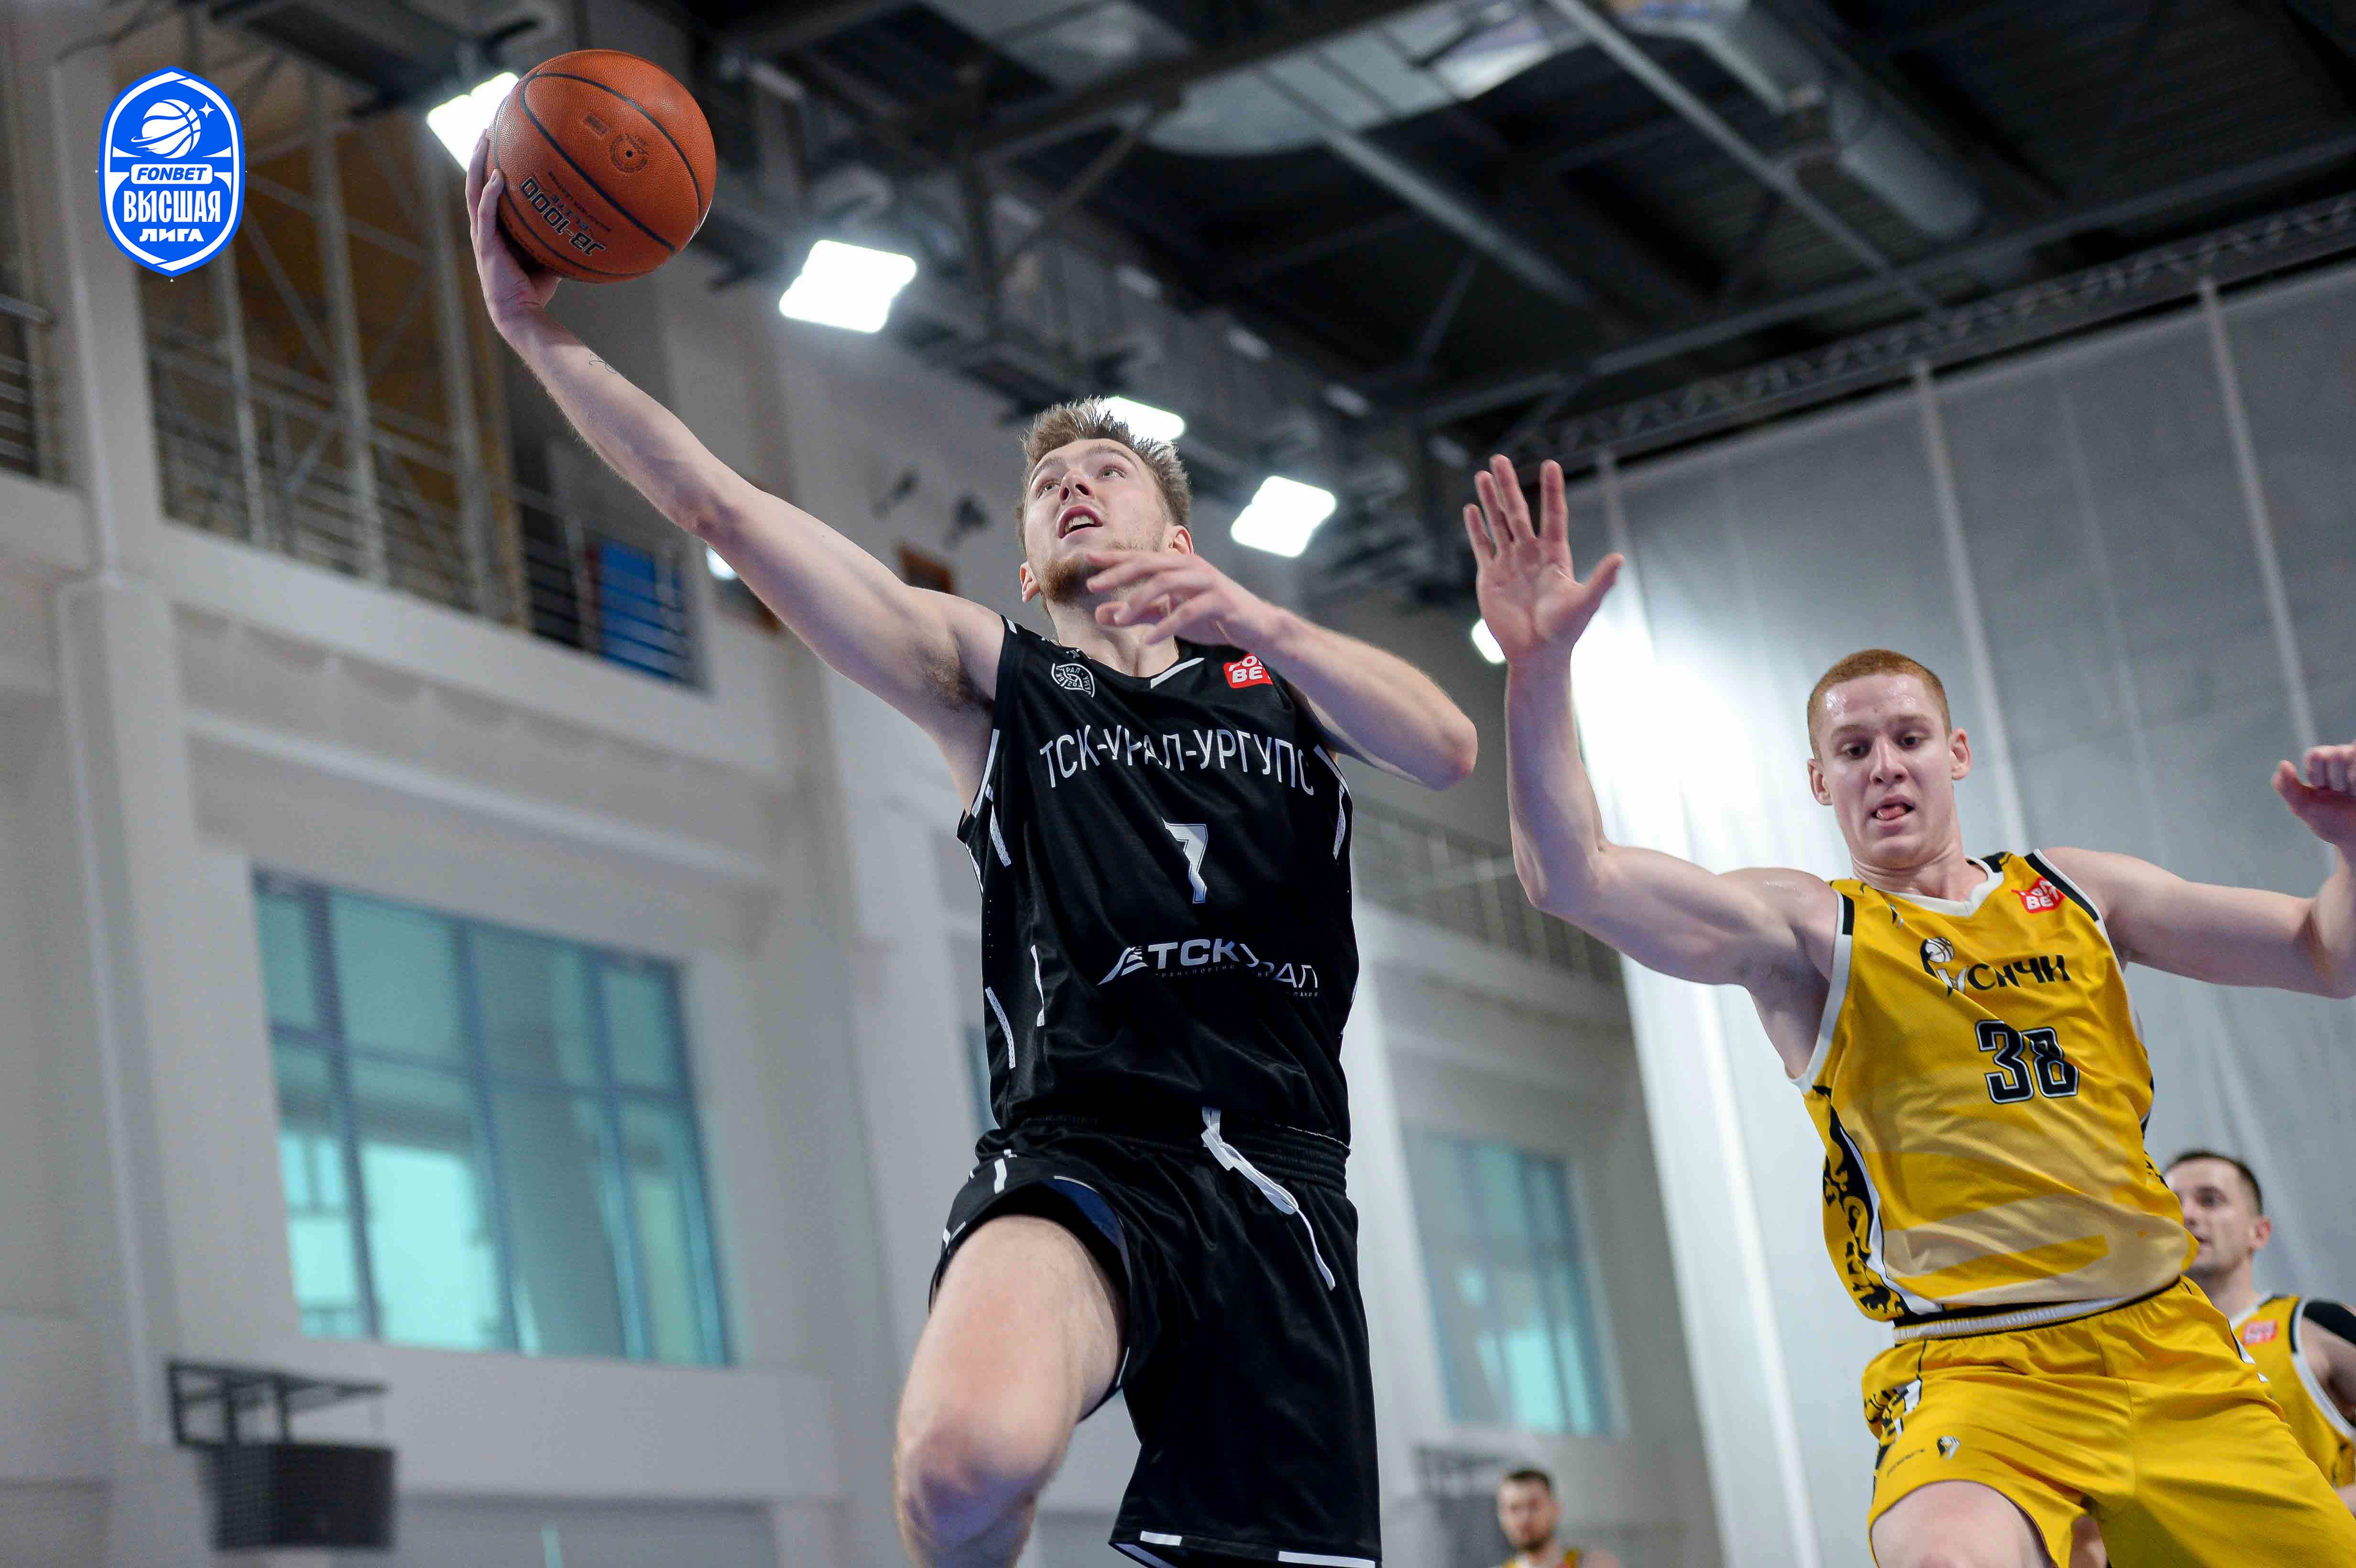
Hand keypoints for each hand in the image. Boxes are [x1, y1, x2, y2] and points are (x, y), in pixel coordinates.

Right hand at [464, 131, 558, 329]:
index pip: (488, 190)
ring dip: (479, 164)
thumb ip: (554, 234)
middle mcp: (484, 227)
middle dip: (480, 154)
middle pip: (476, 181)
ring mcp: (482, 234)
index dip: (490, 165)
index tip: (500, 142)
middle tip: (488, 128)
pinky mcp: (486, 244)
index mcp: (494, 228)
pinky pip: (485, 213)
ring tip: (485, 138)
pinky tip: (498, 177)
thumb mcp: (547, 254)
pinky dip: (491, 194)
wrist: (521, 313)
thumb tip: (583, 218)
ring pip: (474, 190)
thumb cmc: (534, 288)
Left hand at [1084, 549, 1285, 646]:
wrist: (1255, 627)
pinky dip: (1167, 625)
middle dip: (1119, 573)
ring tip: (1120, 619)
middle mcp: (1190, 567)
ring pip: (1167, 583)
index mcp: (1177, 565)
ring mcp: (1206, 582)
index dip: (1114, 558)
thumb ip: (1136, 614)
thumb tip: (1101, 615)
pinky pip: (1188, 610)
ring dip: (1140, 601)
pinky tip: (1150, 640)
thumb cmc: (1211, 617)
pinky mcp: (1220, 601)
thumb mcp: (1167, 615)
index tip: (1087, 559)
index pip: (1140, 558)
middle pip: (1149, 565)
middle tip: (1093, 585)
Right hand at [1463, 454, 1620, 664]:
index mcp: (1555, 555)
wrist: (1536, 654)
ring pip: (1498, 524)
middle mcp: (1531, 553)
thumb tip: (1619, 558)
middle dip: (1508, 485)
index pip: (1552, 515)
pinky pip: (1482, 547)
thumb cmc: (1564, 632)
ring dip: (1490, 500)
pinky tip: (1471, 509)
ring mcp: (1510, 563)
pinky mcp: (1490, 577)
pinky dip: (1476, 528)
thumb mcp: (1584, 603)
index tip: (1549, 464)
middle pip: (1517, 512)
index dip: (1551, 490)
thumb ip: (1601, 581)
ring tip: (1482, 474)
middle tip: (1499, 459)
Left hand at [2275, 742, 2355, 848]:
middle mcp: (2341, 758)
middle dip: (2336, 780)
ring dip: (2351, 781)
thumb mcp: (2304, 807)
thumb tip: (2283, 763)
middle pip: (2335, 754)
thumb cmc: (2333, 820)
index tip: (2321, 789)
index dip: (2317, 775)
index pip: (2315, 755)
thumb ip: (2287, 787)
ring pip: (2349, 754)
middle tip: (2340, 793)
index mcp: (2320, 765)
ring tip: (2352, 794)